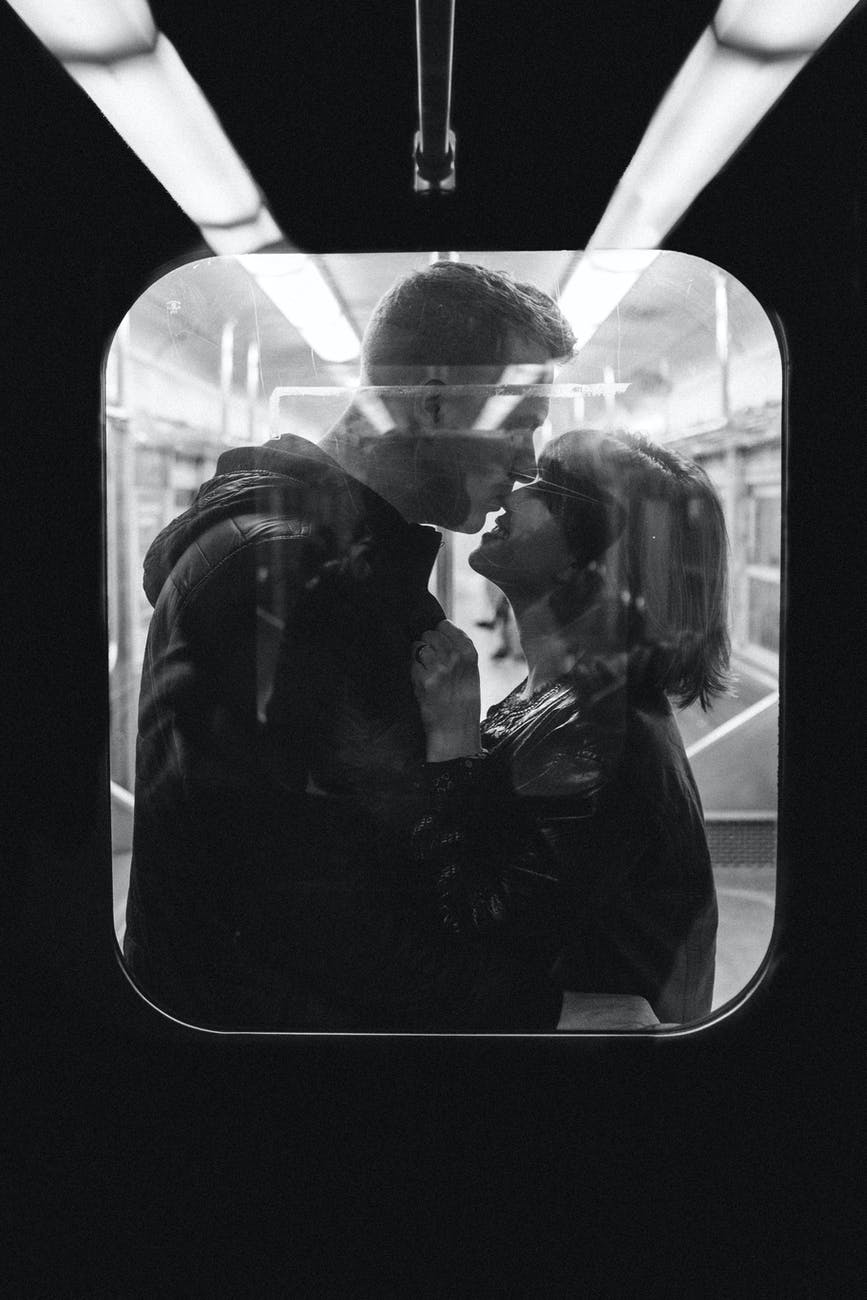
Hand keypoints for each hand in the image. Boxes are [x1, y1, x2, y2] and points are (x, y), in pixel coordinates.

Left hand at [411, 620, 481, 760]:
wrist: (456, 729)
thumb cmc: (463, 701)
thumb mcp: (470, 671)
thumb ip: (458, 650)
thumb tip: (436, 630)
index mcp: (469, 652)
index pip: (445, 626)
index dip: (438, 634)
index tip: (439, 646)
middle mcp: (455, 657)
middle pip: (429, 634)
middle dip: (427, 644)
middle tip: (432, 663)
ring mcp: (438, 667)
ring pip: (418, 646)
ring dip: (418, 657)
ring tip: (427, 672)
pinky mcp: (423, 680)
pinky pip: (411, 663)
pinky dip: (413, 671)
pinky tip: (423, 683)